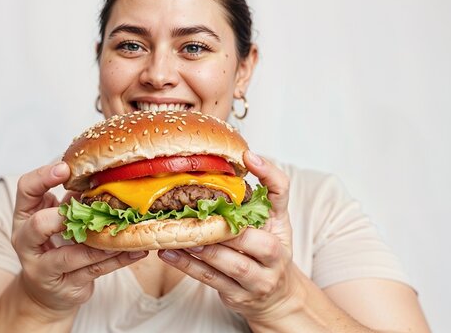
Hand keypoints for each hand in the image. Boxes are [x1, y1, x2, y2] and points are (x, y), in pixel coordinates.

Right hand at [11, 162, 147, 320]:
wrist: (48, 291)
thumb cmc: (55, 244)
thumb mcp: (58, 217)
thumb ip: (72, 199)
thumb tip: (103, 176)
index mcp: (24, 215)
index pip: (26, 189)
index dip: (43, 176)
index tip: (66, 168)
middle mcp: (27, 242)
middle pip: (38, 224)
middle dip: (66, 215)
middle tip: (90, 208)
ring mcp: (43, 267)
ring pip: (71, 255)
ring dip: (101, 242)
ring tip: (125, 230)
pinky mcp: (64, 286)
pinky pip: (93, 271)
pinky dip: (117, 260)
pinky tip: (135, 251)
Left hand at [158, 151, 296, 326]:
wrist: (275, 295)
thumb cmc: (265, 249)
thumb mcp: (269, 218)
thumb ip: (258, 190)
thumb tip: (241, 155)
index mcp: (282, 225)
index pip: (282, 195)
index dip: (268, 174)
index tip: (246, 156)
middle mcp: (277, 255)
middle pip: (261, 243)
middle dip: (231, 231)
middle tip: (202, 214)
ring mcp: (259, 280)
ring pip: (234, 265)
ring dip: (204, 249)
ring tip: (180, 234)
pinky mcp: (238, 295)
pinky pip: (212, 280)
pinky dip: (188, 266)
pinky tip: (168, 252)